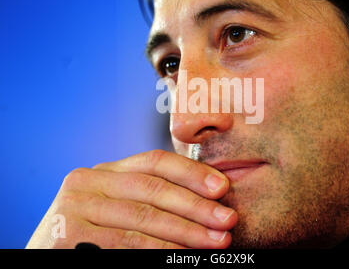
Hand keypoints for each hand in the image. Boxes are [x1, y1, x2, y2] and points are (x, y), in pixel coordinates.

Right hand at [26, 150, 237, 248]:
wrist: (51, 255)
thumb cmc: (95, 233)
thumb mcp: (118, 206)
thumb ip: (149, 198)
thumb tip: (208, 200)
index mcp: (105, 170)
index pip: (154, 161)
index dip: (191, 172)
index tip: (222, 187)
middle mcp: (88, 181)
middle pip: (153, 189)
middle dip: (196, 206)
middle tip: (228, 219)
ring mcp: (75, 207)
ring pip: (144, 218)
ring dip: (186, 232)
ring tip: (217, 241)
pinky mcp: (67, 234)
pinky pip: (127, 243)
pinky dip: (160, 250)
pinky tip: (184, 255)